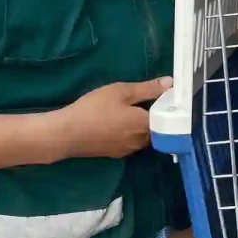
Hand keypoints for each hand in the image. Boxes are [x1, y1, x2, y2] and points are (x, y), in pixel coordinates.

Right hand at [52, 77, 172, 160]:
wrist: (67, 134)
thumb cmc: (95, 109)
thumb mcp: (122, 92)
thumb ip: (148, 89)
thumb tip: (171, 83)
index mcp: (145, 126)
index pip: (166, 117)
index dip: (166, 106)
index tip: (163, 95)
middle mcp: (141, 142)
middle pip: (156, 128)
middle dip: (154, 116)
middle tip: (147, 100)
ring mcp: (128, 150)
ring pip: (143, 136)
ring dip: (141, 126)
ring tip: (132, 110)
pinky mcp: (115, 154)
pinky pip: (131, 142)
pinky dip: (130, 133)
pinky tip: (119, 123)